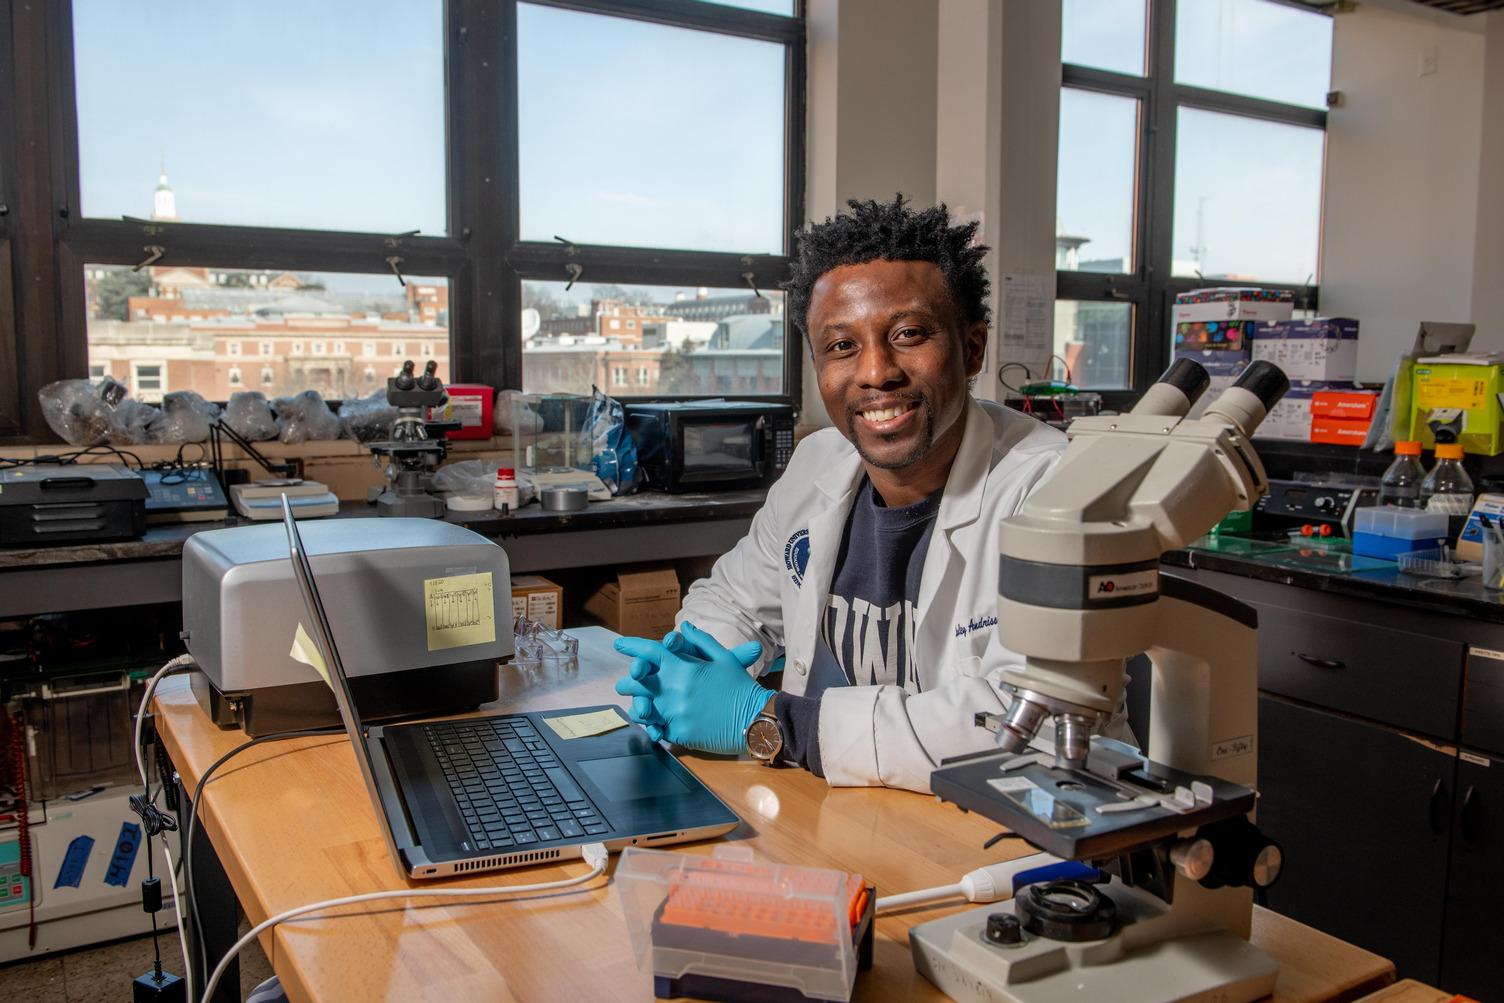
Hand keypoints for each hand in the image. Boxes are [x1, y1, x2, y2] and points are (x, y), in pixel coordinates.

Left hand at [613, 622, 766, 754]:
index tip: (619, 645)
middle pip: (637, 682)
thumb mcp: (723, 659)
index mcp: (683, 667)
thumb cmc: (740, 687)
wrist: (755, 720)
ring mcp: (674, 713)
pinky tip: (651, 724)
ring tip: (637, 705)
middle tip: (625, 683)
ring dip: (638, 706)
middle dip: (629, 681)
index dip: (632, 646)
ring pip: (641, 709)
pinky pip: (655, 729)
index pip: (649, 652)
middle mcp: (673, 689)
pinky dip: (652, 726)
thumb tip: (684, 626)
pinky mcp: (678, 733)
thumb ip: (700, 641)